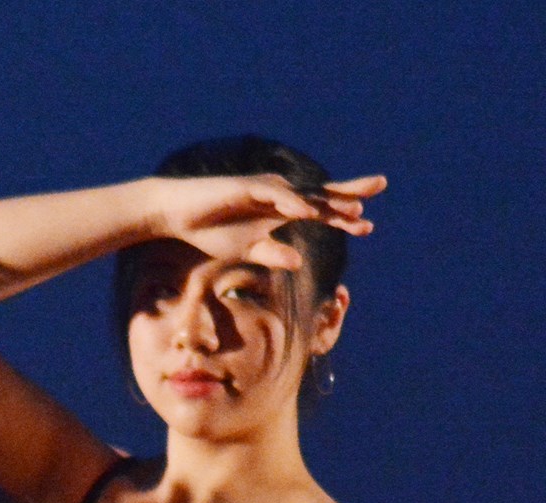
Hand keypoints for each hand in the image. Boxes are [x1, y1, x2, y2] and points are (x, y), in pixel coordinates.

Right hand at [151, 174, 384, 269]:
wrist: (176, 214)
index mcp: (279, 211)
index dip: (342, 217)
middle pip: (320, 193)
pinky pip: (276, 198)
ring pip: (304, 196)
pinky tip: (309, 212)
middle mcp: (278, 197)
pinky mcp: (247, 189)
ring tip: (355, 210)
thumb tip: (298, 261)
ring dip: (329, 204)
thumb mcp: (246, 248)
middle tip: (382, 184)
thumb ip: (272, 253)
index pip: (319, 210)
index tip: (368, 226)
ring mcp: (264, 191)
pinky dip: (293, 204)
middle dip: (350, 191)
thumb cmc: (209, 230)